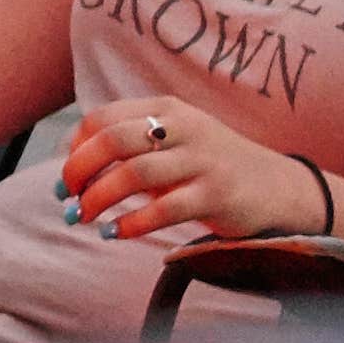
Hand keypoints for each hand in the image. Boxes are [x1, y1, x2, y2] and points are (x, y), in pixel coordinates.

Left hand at [59, 90, 310, 247]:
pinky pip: (163, 209)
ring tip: (84, 217)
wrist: (276, 186)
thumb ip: (129, 145)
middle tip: (67, 197)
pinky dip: (131, 223)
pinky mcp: (216, 195)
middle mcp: (184, 128)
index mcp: (167, 109)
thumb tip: (71, 164)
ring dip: (99, 199)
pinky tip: (115, 233)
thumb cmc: (209, 165)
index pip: (104, 118)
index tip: (67, 175)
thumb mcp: (173, 141)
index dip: (76, 147)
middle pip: (113, 141)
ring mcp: (202, 160)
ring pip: (135, 174)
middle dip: (80, 170)